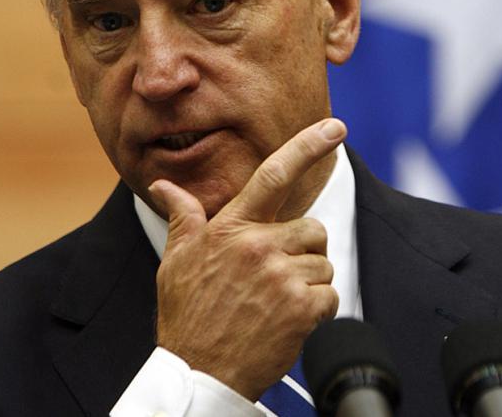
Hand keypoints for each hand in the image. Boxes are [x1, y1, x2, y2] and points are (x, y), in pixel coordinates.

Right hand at [149, 118, 346, 399]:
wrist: (199, 374)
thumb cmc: (188, 317)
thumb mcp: (177, 262)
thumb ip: (183, 219)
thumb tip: (165, 186)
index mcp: (231, 229)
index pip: (274, 175)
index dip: (308, 147)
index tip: (336, 128)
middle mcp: (258, 246)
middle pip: (313, 228)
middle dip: (303, 251)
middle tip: (277, 277)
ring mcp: (281, 276)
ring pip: (323, 263)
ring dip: (309, 283)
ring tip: (276, 303)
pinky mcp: (302, 306)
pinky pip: (331, 295)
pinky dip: (318, 310)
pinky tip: (289, 321)